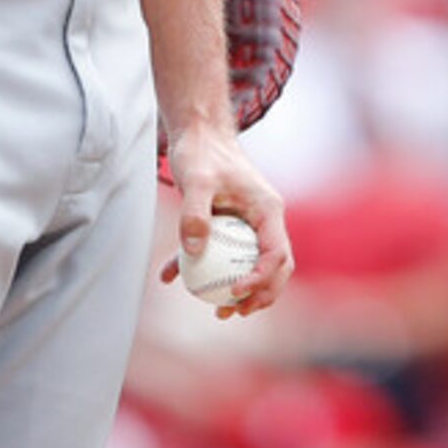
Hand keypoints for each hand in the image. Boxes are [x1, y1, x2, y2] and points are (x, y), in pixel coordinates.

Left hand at [157, 119, 293, 319]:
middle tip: (237, 312)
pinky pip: (221, 255)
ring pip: (253, 266)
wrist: (198, 134)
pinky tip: (171, 278)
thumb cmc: (203, 152)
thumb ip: (194, 214)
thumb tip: (194, 253)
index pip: (276, 253)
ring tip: (219, 313)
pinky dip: (201, 269)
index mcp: (268, 210)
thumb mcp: (196, 180)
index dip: (260, 279)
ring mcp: (248, 224)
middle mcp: (264, 220)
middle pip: (276, 267)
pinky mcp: (229, 225)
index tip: (235, 291)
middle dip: (262, 294)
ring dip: (241, 292)